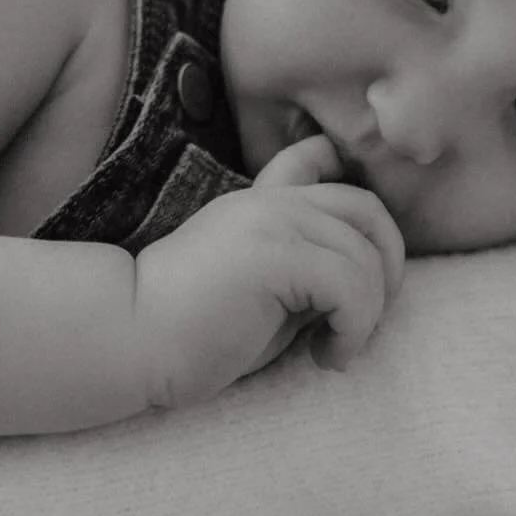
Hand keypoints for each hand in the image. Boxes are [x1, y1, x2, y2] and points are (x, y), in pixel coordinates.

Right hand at [131, 136, 404, 406]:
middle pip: (367, 210)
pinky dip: (356, 328)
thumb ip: (306, 273)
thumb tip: (369, 283)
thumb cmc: (194, 333)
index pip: (321, 159)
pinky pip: (351, 285)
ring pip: (366, 256)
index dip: (353, 209)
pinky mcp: (274, 257)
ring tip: (334, 350)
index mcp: (262, 202)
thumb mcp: (263, 293)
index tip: (350, 274)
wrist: (129, 341)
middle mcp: (272, 202)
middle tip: (361, 321)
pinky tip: (326, 357)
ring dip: (368, 314)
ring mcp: (273, 222)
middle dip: (386, 267)